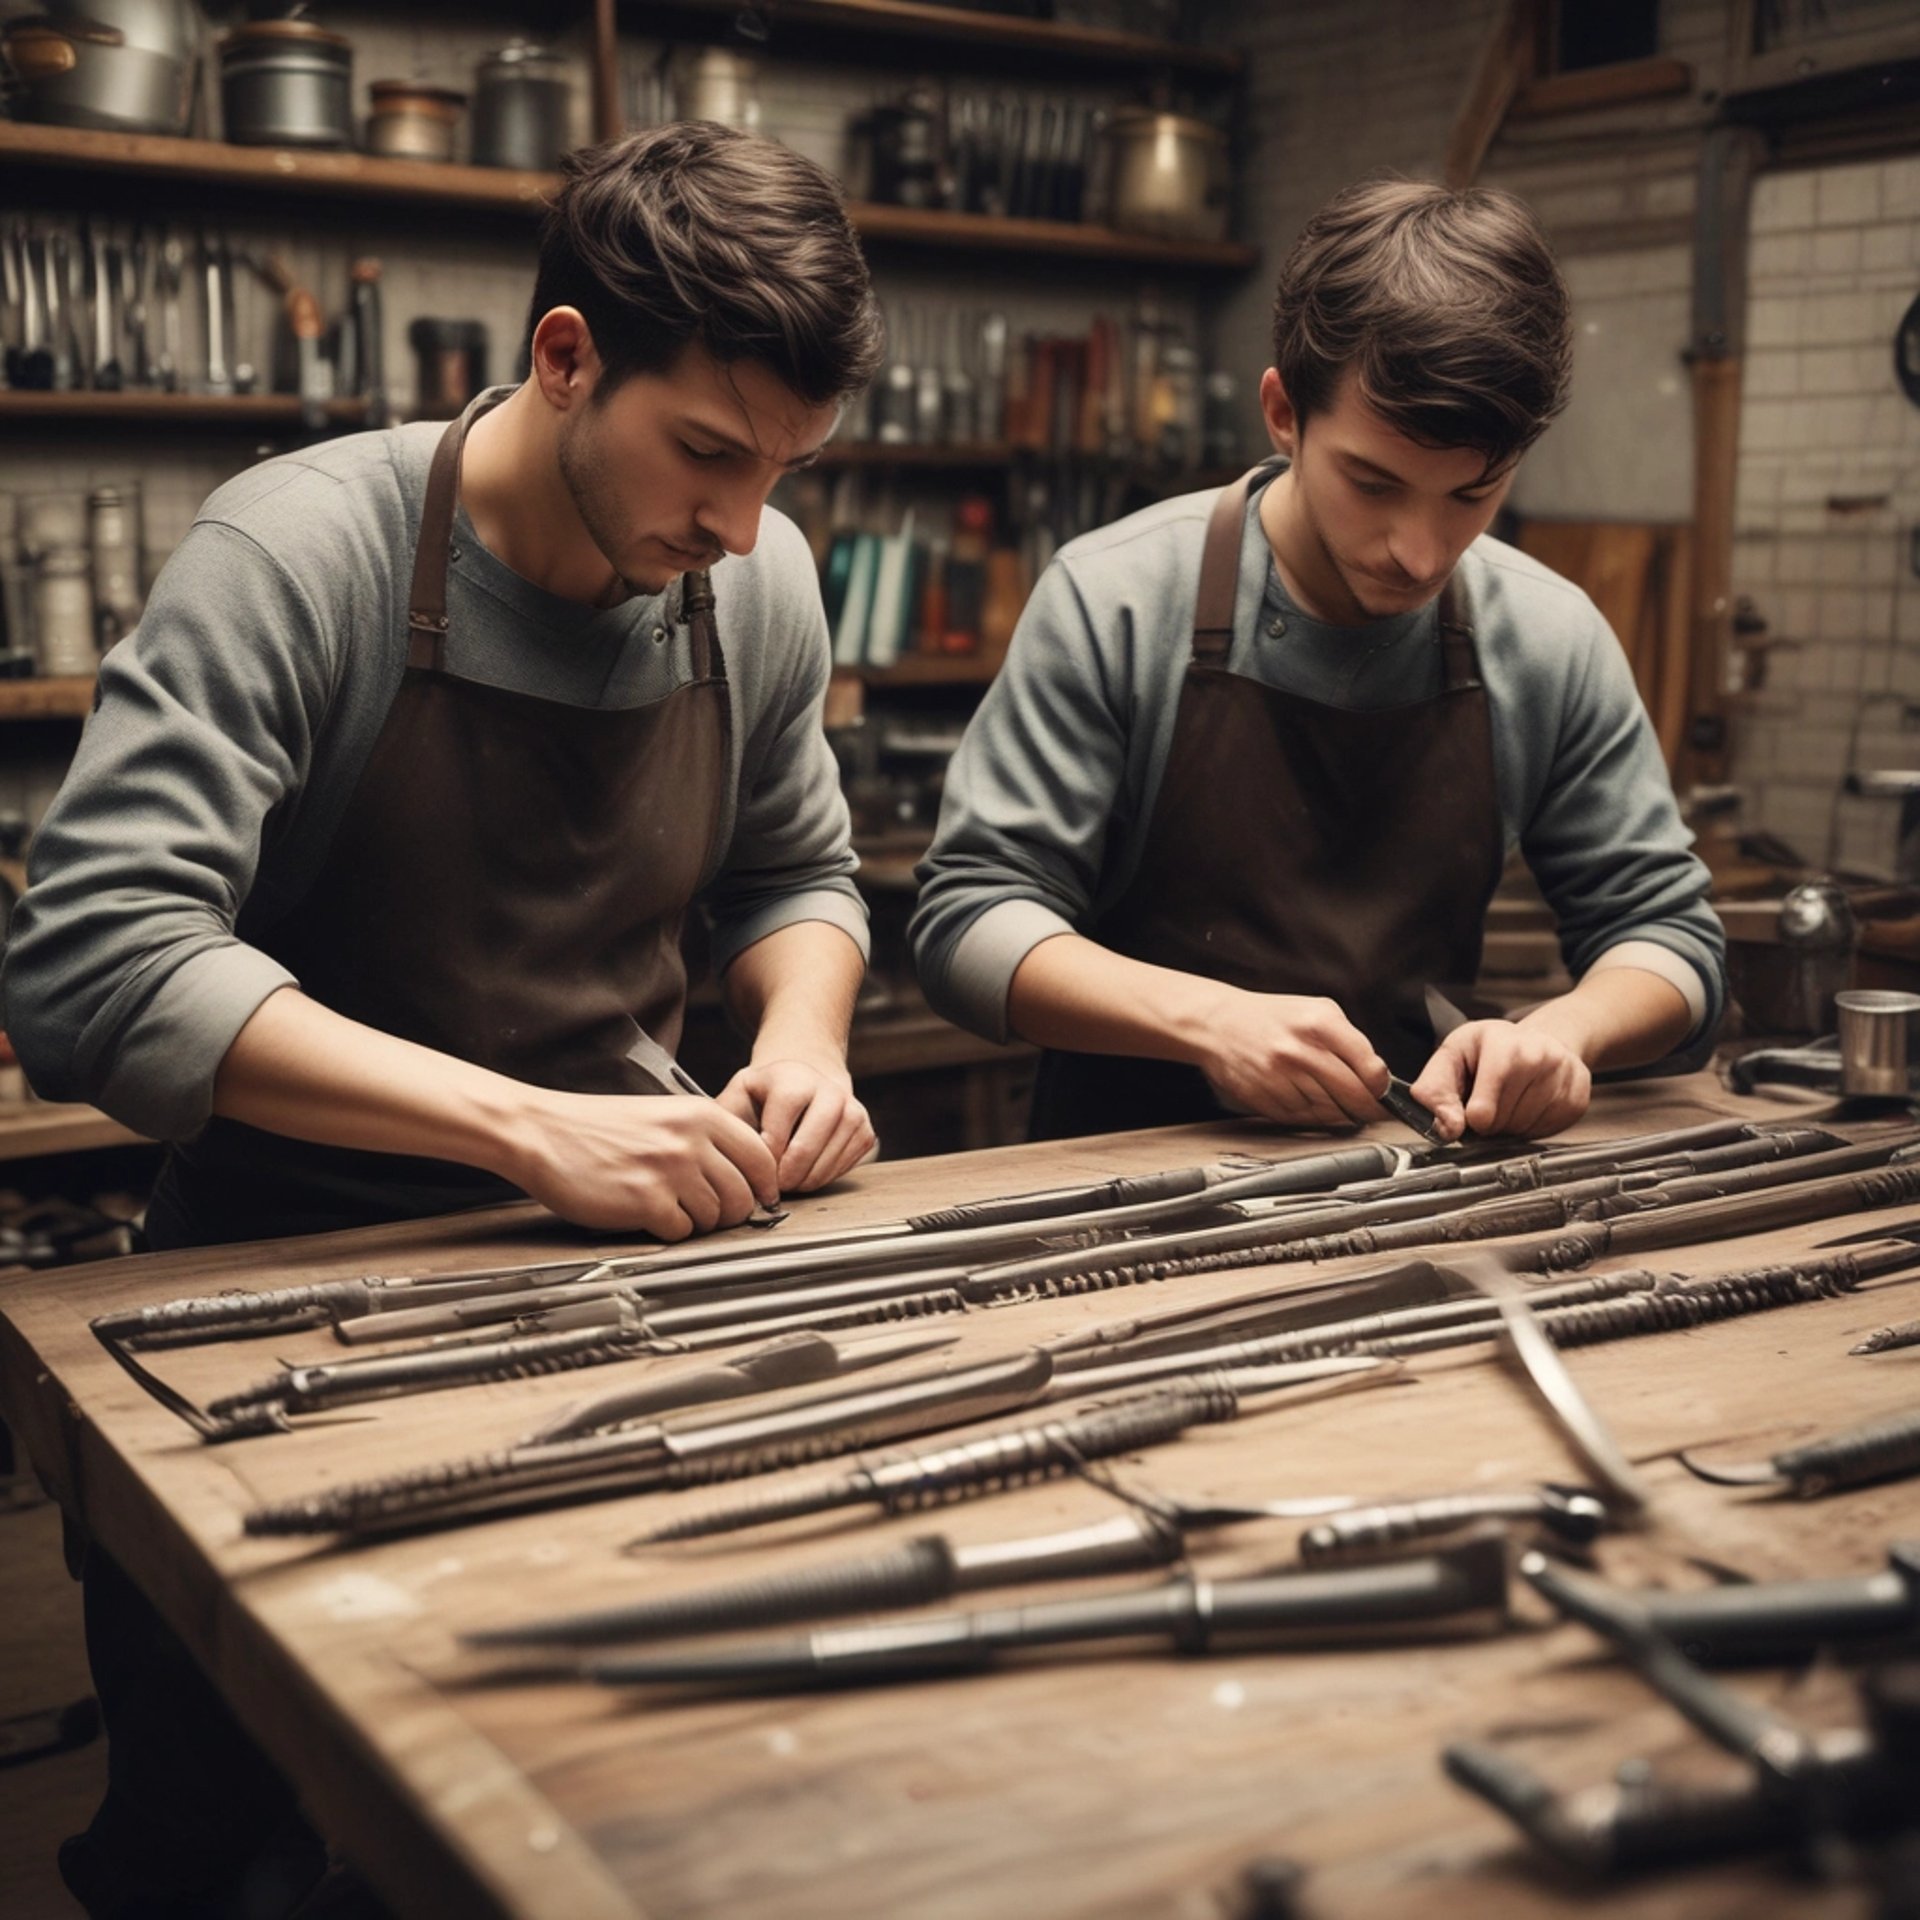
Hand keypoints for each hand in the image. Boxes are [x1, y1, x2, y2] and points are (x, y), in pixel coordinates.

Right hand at [504, 1091, 780, 1238]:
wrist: (543, 1132)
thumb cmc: (599, 1128)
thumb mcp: (663, 1115)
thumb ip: (704, 1139)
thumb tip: (744, 1177)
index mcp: (700, 1115)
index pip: (761, 1157)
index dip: (764, 1185)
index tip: (759, 1199)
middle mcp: (691, 1141)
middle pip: (743, 1195)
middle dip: (730, 1212)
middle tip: (705, 1212)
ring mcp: (670, 1172)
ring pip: (714, 1217)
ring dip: (696, 1222)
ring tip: (668, 1207)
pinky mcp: (645, 1202)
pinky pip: (681, 1232)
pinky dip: (668, 1230)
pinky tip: (646, 1214)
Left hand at [718, 1057, 876, 1192]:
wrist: (806, 1078)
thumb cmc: (767, 1093)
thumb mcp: (739, 1093)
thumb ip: (726, 1118)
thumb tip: (721, 1153)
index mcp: (793, 1080)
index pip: (776, 1137)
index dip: (761, 1162)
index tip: (751, 1169)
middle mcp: (829, 1092)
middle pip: (804, 1153)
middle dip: (781, 1178)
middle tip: (769, 1184)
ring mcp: (853, 1111)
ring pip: (824, 1166)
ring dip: (800, 1182)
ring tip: (784, 1177)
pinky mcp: (866, 1131)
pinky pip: (842, 1170)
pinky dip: (820, 1178)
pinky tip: (805, 1169)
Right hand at [1194, 990, 1391, 1128]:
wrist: (1218, 1023)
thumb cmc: (1272, 1018)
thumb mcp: (1318, 1011)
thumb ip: (1350, 1041)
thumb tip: (1377, 1079)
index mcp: (1320, 1024)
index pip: (1371, 1068)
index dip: (1382, 1088)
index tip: (1383, 1094)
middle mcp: (1301, 1051)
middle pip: (1353, 1096)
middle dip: (1368, 1108)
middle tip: (1372, 1111)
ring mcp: (1281, 1077)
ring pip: (1329, 1112)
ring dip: (1339, 1114)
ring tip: (1337, 1103)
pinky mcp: (1264, 1098)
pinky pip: (1302, 1118)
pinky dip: (1312, 1116)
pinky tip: (1309, 1102)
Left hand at [1408, 1018, 1591, 1139]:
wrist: (1539, 1040)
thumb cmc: (1490, 1049)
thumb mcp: (1452, 1056)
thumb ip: (1436, 1091)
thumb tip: (1447, 1128)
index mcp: (1503, 1046)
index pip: (1482, 1111)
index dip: (1471, 1118)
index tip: (1471, 1107)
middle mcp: (1539, 1056)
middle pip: (1502, 1123)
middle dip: (1490, 1121)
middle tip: (1491, 1099)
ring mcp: (1564, 1077)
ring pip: (1524, 1130)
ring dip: (1510, 1125)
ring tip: (1510, 1100)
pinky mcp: (1578, 1098)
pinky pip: (1547, 1133)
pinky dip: (1532, 1127)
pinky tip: (1530, 1104)